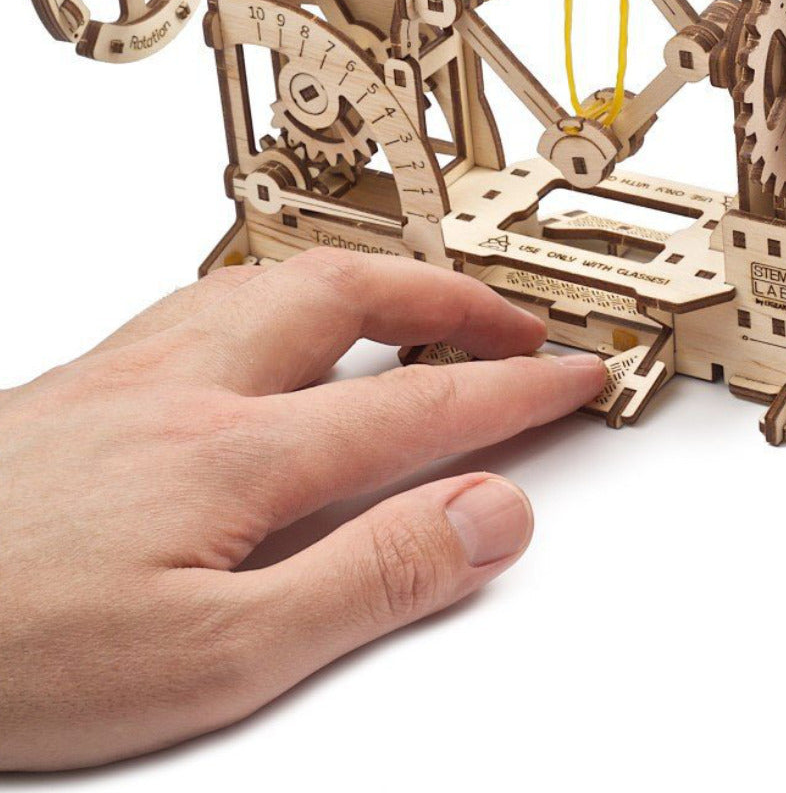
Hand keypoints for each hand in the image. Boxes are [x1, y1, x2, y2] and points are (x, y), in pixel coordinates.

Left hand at [0, 248, 605, 770]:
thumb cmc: (9, 647)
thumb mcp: (217, 660)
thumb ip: (369, 580)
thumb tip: (488, 517)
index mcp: (235, 453)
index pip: (421, 402)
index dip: (514, 388)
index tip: (574, 376)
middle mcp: (188, 385)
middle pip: (352, 294)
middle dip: (451, 298)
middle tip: (510, 321)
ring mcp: (130, 371)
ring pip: (278, 280)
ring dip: (370, 280)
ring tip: (417, 303)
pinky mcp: (83, 379)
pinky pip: (209, 297)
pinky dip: (282, 291)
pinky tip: (274, 322)